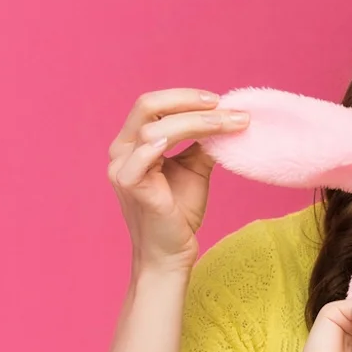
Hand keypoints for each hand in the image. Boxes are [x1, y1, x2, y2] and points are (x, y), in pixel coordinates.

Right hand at [107, 89, 249, 274]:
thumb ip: (201, 141)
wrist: (170, 254)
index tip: (221, 101)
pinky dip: (168, 141)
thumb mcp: (194, 168)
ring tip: (231, 124)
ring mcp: (121, 167)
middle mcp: (121, 150)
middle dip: (188, 101)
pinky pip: (144, 154)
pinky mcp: (128, 184)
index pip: (154, 105)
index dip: (185, 97)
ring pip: (155, 127)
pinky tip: (198, 138)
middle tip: (224, 105)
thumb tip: (225, 115)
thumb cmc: (178, 213)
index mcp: (133, 142)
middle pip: (148, 106)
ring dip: (197, 122)